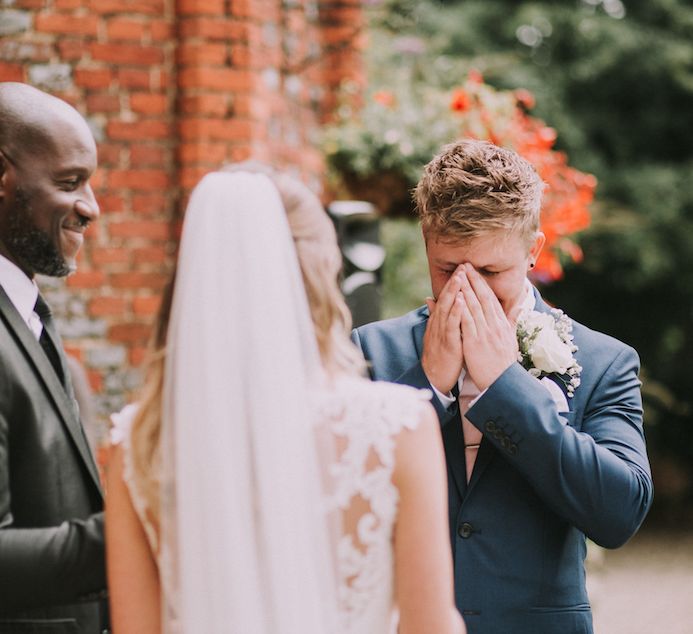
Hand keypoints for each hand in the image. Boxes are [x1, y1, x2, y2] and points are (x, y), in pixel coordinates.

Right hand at [422, 266, 464, 393]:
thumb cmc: (440, 356)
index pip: (445, 299)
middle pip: (445, 299)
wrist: (435, 378)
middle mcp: (438, 325)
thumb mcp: (437, 334)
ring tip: (461, 277)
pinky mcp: (448, 342)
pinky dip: (456, 311)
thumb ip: (435, 317)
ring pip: (447, 309)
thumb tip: (430, 299)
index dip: (452, 285)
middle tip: (462, 267)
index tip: (461, 270)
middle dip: (454, 283)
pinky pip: (452, 325)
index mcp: (438, 322)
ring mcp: (441, 333)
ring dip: (454, 292)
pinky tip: (462, 301)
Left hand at [458, 264, 520, 390]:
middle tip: (465, 265)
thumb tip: (518, 305)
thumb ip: (512, 321)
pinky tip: (456, 297)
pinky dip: (462, 308)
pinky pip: (467, 322)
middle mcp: (495, 326)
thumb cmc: (504, 364)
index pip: (491, 299)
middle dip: (473, 280)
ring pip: (475, 306)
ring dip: (466, 289)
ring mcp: (485, 333)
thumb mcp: (511, 339)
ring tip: (459, 275)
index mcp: (502, 324)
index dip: (482, 283)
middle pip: (483, 298)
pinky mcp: (475, 342)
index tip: (474, 271)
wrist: (502, 384)